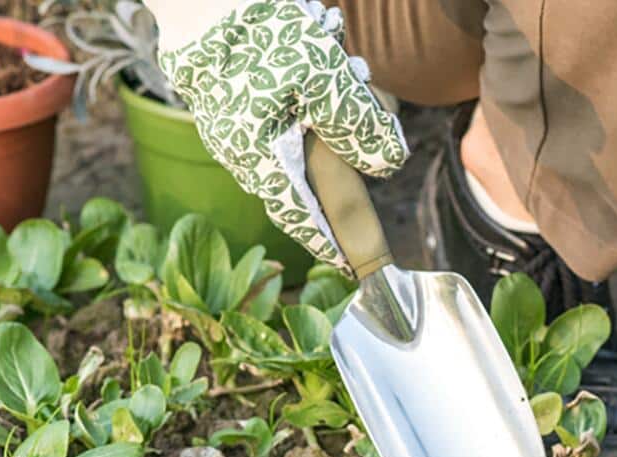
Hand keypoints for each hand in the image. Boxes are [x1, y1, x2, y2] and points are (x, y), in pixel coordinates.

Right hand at [157, 0, 407, 273]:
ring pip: (294, 139)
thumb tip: (387, 165)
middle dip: (341, 149)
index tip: (351, 262)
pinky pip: (278, 112)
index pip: (300, 216)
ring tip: (342, 59)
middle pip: (305, 175)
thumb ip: (360, 127)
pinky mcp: (229, 99)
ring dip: (328, 107)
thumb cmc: (259, 34)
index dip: (329, 240)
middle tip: (360, 96)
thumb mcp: (326, 78)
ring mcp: (230, 126)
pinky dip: (306, 91)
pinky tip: (319, 46)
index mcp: (259, 160)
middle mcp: (239, 152)